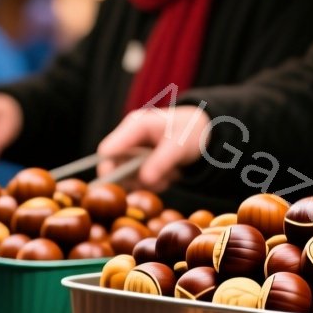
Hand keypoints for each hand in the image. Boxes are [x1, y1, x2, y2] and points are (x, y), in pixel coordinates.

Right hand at [97, 106, 211, 190]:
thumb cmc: (190, 132)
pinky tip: (170, 174)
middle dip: (134, 179)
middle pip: (115, 167)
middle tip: (156, 181)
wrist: (204, 133)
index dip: (108, 168)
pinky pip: (141, 181)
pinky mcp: (142, 164)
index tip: (120, 185)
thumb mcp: (179, 146)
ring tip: (170, 173)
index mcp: (135, 127)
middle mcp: (131, 140)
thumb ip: (161, 161)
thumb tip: (144, 179)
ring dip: (149, 182)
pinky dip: (155, 183)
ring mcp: (135, 153)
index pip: (108, 150)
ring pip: (129, 178)